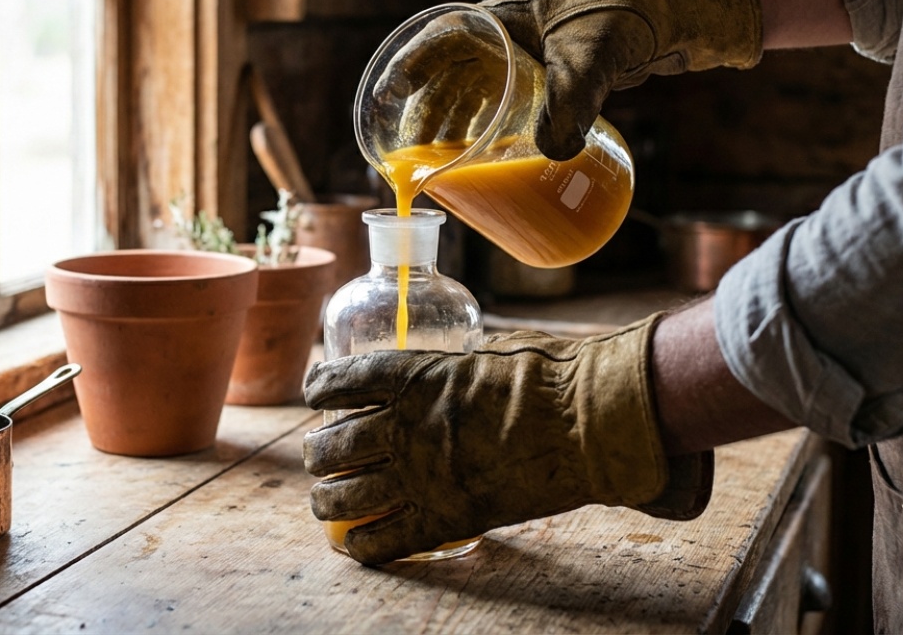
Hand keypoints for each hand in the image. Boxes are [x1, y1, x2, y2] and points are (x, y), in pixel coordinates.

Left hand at [302, 315, 713, 565]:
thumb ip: (449, 369)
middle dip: (318, 454)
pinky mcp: (444, 518)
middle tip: (321, 457)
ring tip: (325, 503)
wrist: (586, 422)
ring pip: (343, 497)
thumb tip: (438, 372)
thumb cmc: (547, 380)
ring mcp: (420, 476)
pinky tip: (354, 546)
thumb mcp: (483, 354)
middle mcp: (403, 426)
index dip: (319, 389)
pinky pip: (382, 541)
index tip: (316, 394)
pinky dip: (360, 547)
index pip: (339, 381)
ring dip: (326, 502)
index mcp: (412, 376)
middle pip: (330, 446)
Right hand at [374, 0, 762, 161]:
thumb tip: (554, 157)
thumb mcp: (590, 61)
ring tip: (440, 160)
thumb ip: (572, 106)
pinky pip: (500, 100)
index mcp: (499, 17)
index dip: (407, 68)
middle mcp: (503, 35)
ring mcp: (522, 54)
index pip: (438, 39)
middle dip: (426, 112)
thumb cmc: (620, 19)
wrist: (665, 12)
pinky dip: (484, 124)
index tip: (387, 97)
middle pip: (448, 73)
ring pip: (471, 89)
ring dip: (452, 122)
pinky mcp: (543, 74)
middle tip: (414, 151)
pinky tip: (482, 152)